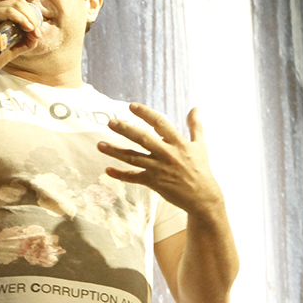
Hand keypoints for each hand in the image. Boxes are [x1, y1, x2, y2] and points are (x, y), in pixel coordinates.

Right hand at [0, 0, 43, 80]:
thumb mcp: (14, 47)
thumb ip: (27, 40)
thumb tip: (41, 30)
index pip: (20, 5)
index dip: (33, 16)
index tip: (38, 32)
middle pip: (20, 2)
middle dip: (33, 16)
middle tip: (37, 32)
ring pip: (16, 4)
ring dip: (29, 17)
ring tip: (33, 31)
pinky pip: (9, 11)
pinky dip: (21, 19)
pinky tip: (28, 28)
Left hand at [99, 104, 222, 214]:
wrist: (202, 196)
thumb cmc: (201, 169)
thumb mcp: (200, 145)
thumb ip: (195, 126)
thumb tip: (195, 108)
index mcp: (178, 143)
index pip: (160, 124)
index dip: (146, 114)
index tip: (132, 106)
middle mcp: (167, 154)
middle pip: (143, 139)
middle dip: (125, 129)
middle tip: (110, 122)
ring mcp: (159, 169)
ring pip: (133, 158)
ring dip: (115, 151)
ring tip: (100, 145)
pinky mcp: (154, 183)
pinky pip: (134, 178)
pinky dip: (120, 174)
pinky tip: (108, 170)